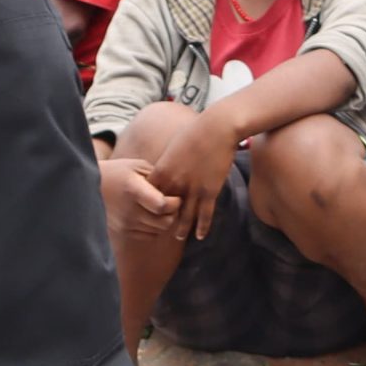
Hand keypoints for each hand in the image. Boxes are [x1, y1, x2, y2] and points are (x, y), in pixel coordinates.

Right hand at [100, 156, 181, 239]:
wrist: (88, 187)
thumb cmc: (119, 172)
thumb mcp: (137, 167)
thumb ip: (158, 177)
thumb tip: (179, 190)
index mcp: (133, 190)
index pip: (161, 205)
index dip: (175, 202)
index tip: (176, 196)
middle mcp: (129, 210)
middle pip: (165, 221)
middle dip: (174, 213)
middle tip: (172, 203)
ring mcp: (125, 224)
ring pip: (160, 230)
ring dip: (165, 220)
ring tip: (161, 208)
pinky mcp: (123, 232)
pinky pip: (150, 235)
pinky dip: (155, 227)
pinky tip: (151, 215)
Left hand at [149, 116, 240, 241]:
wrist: (217, 128)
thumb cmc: (195, 132)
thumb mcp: (173, 147)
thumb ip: (166, 162)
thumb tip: (162, 169)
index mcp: (162, 170)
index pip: (149, 196)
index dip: (147, 206)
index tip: (147, 212)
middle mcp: (174, 183)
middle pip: (163, 209)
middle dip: (160, 221)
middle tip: (158, 231)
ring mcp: (192, 188)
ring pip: (183, 216)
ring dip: (180, 229)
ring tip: (177, 238)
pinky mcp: (209, 190)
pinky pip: (204, 214)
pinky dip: (202, 227)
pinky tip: (199, 236)